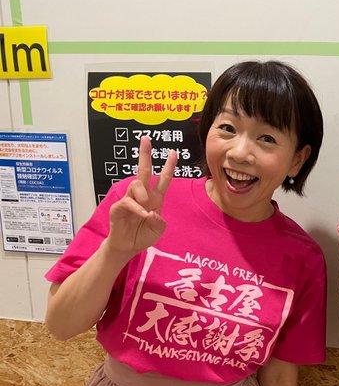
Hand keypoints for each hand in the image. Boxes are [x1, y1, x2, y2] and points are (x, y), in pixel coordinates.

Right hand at [106, 136, 177, 257]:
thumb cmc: (143, 235)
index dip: (168, 166)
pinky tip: (143, 214)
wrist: (128, 247)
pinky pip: (128, 202)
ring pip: (136, 184)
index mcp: (155, 198)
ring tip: (146, 207)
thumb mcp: (158, 230)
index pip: (163, 179)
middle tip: (146, 138)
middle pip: (143, 170)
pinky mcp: (119, 207)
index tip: (173, 152)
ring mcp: (130, 199)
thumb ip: (159, 221)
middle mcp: (143, 196)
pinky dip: (137, 208)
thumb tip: (152, 212)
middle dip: (145, 154)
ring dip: (143, 194)